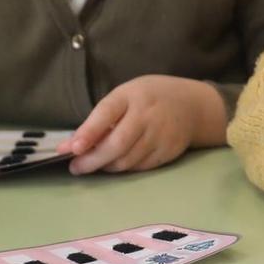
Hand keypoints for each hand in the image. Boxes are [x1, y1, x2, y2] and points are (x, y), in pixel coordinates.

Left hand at [61, 76, 222, 174]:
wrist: (192, 105)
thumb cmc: (149, 98)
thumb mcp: (125, 96)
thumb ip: (101, 118)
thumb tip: (71, 145)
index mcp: (132, 95)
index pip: (107, 112)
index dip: (89, 132)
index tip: (72, 148)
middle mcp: (147, 115)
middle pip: (117, 144)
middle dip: (92, 160)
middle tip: (75, 167)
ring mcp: (160, 135)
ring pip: (127, 160)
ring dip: (106, 166)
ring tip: (93, 165)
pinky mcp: (168, 152)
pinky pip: (140, 167)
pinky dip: (123, 168)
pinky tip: (115, 164)